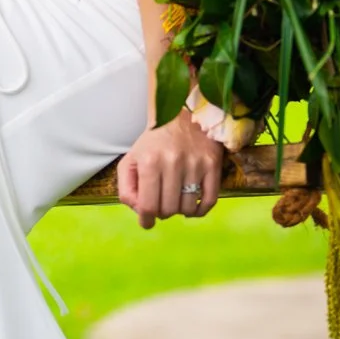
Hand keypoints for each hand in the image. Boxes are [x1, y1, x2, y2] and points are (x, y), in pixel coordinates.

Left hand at [116, 108, 223, 228]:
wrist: (180, 116)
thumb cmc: (152, 143)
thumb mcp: (131, 161)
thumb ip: (126, 188)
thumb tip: (139, 212)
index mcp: (149, 162)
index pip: (148, 205)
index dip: (146, 220)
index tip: (147, 222)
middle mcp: (173, 163)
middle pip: (168, 209)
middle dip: (162, 212)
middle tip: (161, 204)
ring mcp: (195, 164)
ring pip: (187, 208)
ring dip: (180, 211)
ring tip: (175, 200)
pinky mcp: (212, 165)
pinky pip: (209, 201)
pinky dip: (200, 211)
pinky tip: (192, 206)